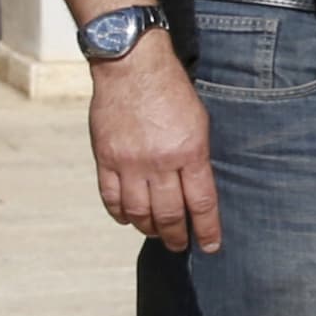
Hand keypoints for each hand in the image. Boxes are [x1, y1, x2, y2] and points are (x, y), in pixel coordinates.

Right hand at [90, 36, 220, 253]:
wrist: (132, 68)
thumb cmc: (172, 92)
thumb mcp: (199, 123)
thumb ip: (197, 157)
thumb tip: (195, 189)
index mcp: (190, 152)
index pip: (202, 203)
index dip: (207, 229)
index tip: (210, 247)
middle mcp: (160, 162)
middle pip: (169, 213)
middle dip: (176, 236)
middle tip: (180, 245)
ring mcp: (129, 162)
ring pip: (138, 211)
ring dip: (148, 228)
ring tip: (156, 233)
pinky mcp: (105, 158)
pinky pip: (111, 197)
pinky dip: (120, 214)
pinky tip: (128, 219)